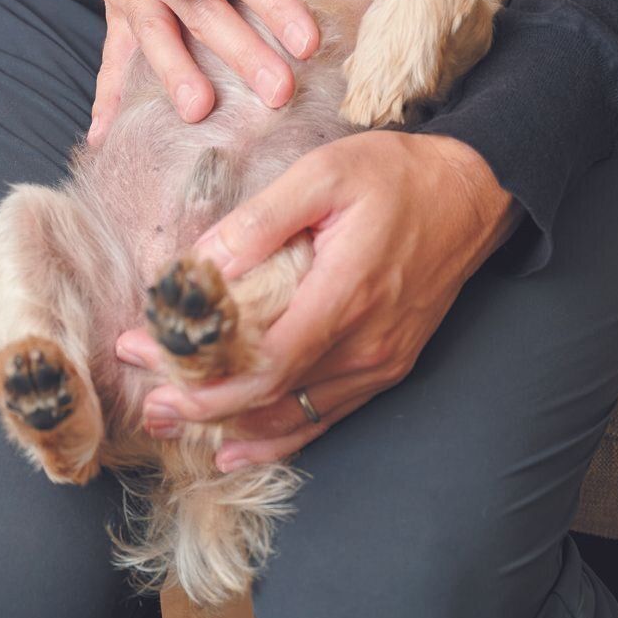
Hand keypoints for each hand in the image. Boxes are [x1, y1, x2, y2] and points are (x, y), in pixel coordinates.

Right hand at [0, 0, 343, 142]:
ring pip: (158, 35)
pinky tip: (104, 135)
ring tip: (200, 110)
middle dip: (240, 52)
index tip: (308, 41)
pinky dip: (105, 94)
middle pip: (204, 10)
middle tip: (276, 90)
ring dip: (176, 73)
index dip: (274, 3)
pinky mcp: (118, 7)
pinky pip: (111, 52)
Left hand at [116, 131, 517, 468]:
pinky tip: (241, 443)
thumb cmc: (397, 175)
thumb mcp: (324, 174)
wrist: (473, 193)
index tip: (144, 357)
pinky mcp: (389, 365)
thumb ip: (260, 221)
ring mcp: (380, 362)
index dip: (198, 377)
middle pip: (268, 397)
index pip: (261, 366)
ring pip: (295, 417)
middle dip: (197, 403)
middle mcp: (364, 344)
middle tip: (145, 399)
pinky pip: (326, 414)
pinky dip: (280, 434)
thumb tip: (199, 265)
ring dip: (231, 423)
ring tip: (173, 420)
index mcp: (344, 294)